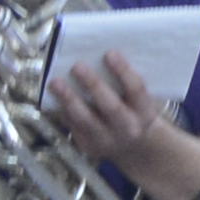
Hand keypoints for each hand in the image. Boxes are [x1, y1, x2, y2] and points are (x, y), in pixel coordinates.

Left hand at [42, 37, 177, 170]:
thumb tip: (96, 56)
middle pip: (111, 107)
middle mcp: (128, 129)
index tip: (109, 53)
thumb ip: (124, 83)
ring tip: (55, 82)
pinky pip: (73, 125)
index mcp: (145, 112)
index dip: (123, 71)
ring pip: (86, 120)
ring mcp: (107, 141)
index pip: (136, 90)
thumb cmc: (133, 111)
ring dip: (69, 99)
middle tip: (77, 66)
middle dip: (93, 85)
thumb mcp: (138, 101)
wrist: (134, 147)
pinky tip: (54, 95)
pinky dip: (62, 109)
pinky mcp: (88, 146)